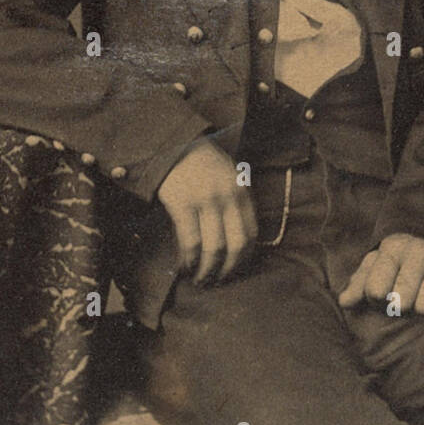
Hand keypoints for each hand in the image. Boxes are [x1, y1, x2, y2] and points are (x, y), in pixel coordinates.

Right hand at [157, 138, 257, 285]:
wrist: (172, 142)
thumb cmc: (201, 162)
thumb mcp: (228, 175)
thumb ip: (236, 201)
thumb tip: (238, 241)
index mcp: (241, 190)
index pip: (251, 234)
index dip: (244, 259)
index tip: (235, 270)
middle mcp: (227, 196)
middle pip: (235, 245)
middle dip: (227, 270)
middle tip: (218, 281)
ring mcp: (205, 200)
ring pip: (213, 248)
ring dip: (206, 270)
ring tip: (200, 280)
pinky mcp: (182, 203)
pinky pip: (189, 241)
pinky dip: (188, 260)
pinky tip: (184, 267)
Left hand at [338, 233, 423, 313]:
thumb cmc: (402, 252)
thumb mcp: (378, 260)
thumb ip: (360, 281)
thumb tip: (344, 303)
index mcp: (392, 248)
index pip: (375, 291)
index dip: (376, 299)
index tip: (382, 293)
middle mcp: (417, 252)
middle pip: (401, 303)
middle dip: (399, 306)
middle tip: (402, 295)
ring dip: (422, 306)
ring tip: (420, 293)